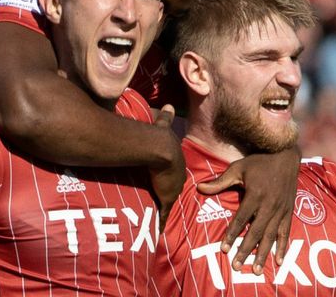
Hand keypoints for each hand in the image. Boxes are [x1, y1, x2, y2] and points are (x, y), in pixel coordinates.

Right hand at [149, 104, 185, 231]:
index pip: (176, 169)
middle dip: (172, 191)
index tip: (170, 178)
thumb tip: (169, 104)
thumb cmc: (159, 137)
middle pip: (175, 185)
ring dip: (166, 207)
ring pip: (170, 200)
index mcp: (176, 160)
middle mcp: (177, 175)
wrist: (160, 149)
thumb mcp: (163, 127)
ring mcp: (172, 188)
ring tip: (162, 216)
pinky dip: (161, 221)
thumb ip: (165, 117)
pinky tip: (158, 230)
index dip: (172, 173)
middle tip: (167, 197)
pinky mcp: (165, 198)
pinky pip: (163, 212)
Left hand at [198, 148, 299, 272]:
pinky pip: (285, 233)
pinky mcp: (288, 212)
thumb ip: (220, 181)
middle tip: (236, 265)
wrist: (285, 156)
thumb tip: (199, 188)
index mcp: (255, 195)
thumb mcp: (237, 168)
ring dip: (263, 254)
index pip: (241, 219)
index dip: (232, 234)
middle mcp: (269, 205)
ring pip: (270, 236)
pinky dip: (282, 247)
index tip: (224, 248)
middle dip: (245, 250)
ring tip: (255, 270)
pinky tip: (279, 261)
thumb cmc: (258, 162)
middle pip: (255, 232)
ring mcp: (280, 210)